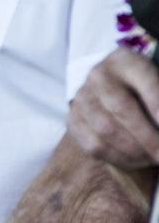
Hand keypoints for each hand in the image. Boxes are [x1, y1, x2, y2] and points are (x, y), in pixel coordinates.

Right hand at [69, 48, 158, 169]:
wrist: (112, 88)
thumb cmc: (144, 88)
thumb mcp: (156, 84)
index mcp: (126, 61)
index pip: (145, 84)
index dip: (158, 108)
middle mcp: (99, 76)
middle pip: (122, 109)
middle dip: (148, 138)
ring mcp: (82, 98)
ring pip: (105, 130)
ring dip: (135, 152)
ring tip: (152, 159)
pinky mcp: (73, 119)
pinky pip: (93, 145)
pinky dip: (119, 158)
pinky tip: (137, 161)